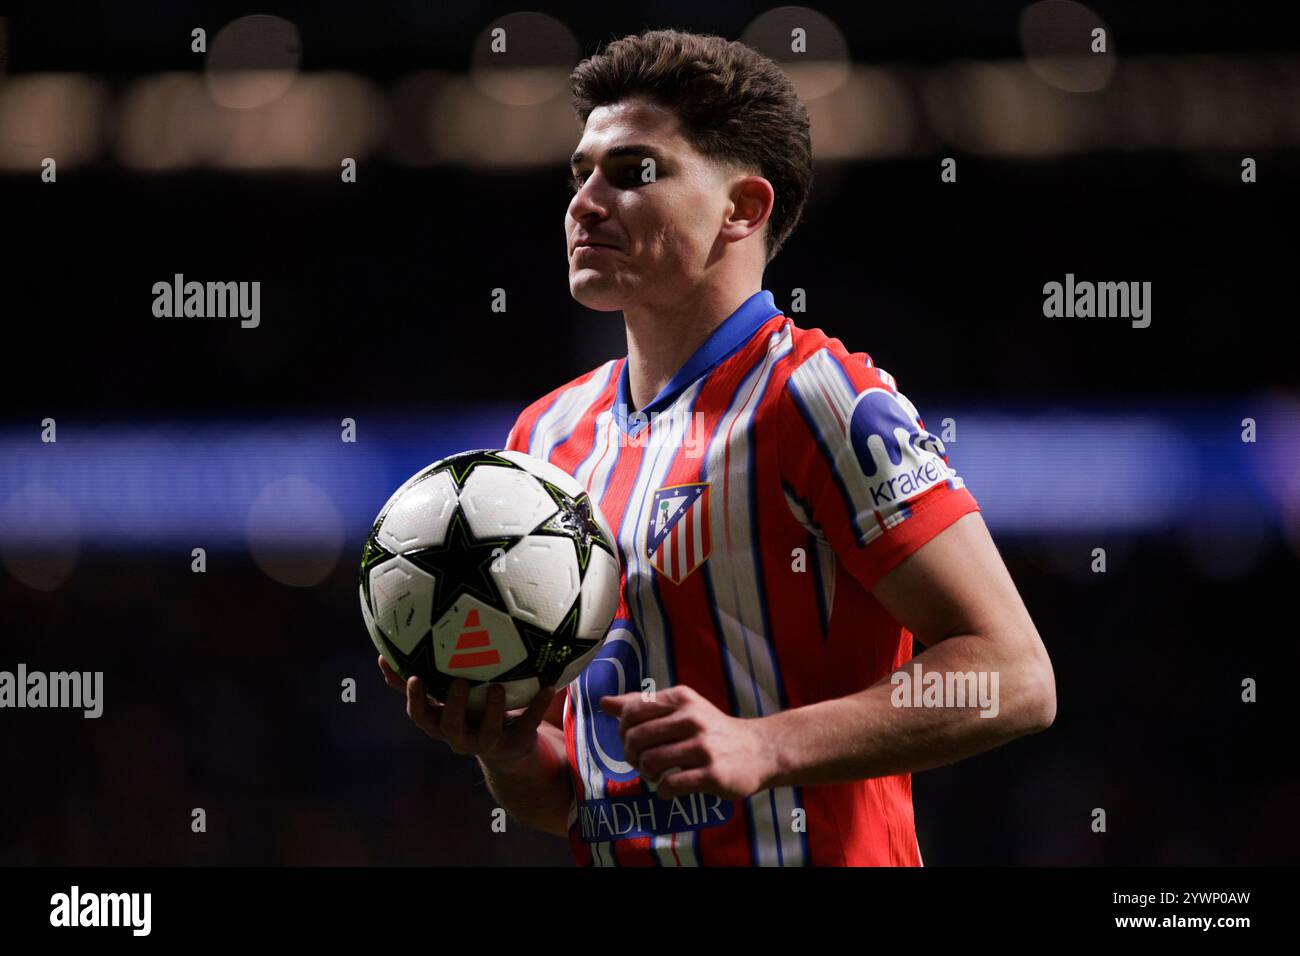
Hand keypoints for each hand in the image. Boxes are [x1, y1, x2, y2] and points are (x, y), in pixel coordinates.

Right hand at [378, 656, 555, 765]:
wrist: (507, 749)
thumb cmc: (469, 712)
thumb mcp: (444, 699)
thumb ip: (420, 681)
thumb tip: (383, 654)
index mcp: (442, 724)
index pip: (421, 715)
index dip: (416, 699)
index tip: (415, 677)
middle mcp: (461, 737)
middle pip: (450, 727)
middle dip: (452, 706)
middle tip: (457, 682)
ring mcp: (489, 742)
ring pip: (487, 732)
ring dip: (491, 711)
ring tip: (496, 687)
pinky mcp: (516, 742)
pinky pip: (528, 723)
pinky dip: (537, 705)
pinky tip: (550, 686)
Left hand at [599, 684, 774, 800]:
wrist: (759, 750)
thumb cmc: (711, 730)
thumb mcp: (681, 708)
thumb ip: (642, 705)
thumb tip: (604, 702)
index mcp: (681, 699)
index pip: (631, 711)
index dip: (623, 731)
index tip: (633, 741)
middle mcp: (691, 718)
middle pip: (636, 738)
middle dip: (631, 755)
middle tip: (641, 762)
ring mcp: (703, 746)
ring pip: (650, 762)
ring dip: (646, 774)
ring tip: (657, 775)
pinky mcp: (712, 773)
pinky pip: (671, 785)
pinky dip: (664, 790)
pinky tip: (671, 788)